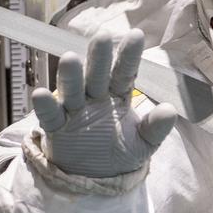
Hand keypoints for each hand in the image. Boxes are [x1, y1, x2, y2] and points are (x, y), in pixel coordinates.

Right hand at [31, 29, 175, 177]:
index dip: (129, 56)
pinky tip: (40, 94)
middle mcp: (94, 98)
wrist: (97, 177)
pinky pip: (50, 115)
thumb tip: (171, 110)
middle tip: (102, 37)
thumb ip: (155, 127)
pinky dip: (46, 105)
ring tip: (70, 58)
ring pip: (72, 89)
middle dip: (99, 58)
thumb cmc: (120, 152)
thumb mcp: (143, 143)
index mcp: (117, 96)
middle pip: (97, 75)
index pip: (124, 74)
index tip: (137, 36)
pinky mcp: (57, 127)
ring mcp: (74, 110)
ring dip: (71, 76)